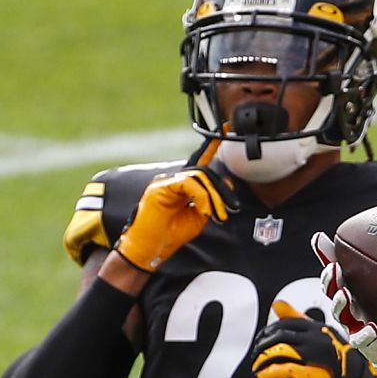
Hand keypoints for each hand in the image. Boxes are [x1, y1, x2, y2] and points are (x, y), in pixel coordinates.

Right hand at [113, 144, 236, 271]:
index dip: (211, 146)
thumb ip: (210, 201)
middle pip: (204, 172)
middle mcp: (172, 179)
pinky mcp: (160, 187)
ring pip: (198, 176)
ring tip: (215, 215)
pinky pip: (188, 183)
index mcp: (181, 185)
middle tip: (226, 212)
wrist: (150, 248)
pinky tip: (204, 211)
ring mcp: (165, 181)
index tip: (224, 128)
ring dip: (213, 197)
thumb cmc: (171, 235)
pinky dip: (201, 197)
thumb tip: (225, 186)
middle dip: (221, 191)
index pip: (198, 161)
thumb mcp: (198, 217)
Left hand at [251, 305, 376, 377]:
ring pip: (276, 351)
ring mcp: (312, 355)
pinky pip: (279, 370)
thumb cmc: (346, 365)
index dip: (269, 331)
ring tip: (258, 367)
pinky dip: (267, 374)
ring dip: (262, 360)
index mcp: (319, 329)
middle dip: (262, 345)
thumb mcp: (326, 337)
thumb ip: (300, 320)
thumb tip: (277, 304)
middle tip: (256, 354)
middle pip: (278, 336)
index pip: (286, 323)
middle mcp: (315, 339)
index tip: (262, 340)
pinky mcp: (308, 373)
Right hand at [311, 230, 376, 377]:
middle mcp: (349, 309)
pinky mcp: (367, 344)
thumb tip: (336, 237)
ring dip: (341, 304)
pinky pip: (362, 340)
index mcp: (349, 293)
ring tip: (344, 294)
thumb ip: (358, 264)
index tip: (328, 255)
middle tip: (335, 269)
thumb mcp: (373, 288)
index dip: (328, 269)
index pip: (331, 279)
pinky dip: (365, 334)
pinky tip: (371, 328)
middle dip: (331, 282)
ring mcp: (356, 326)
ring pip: (342, 315)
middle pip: (333, 293)